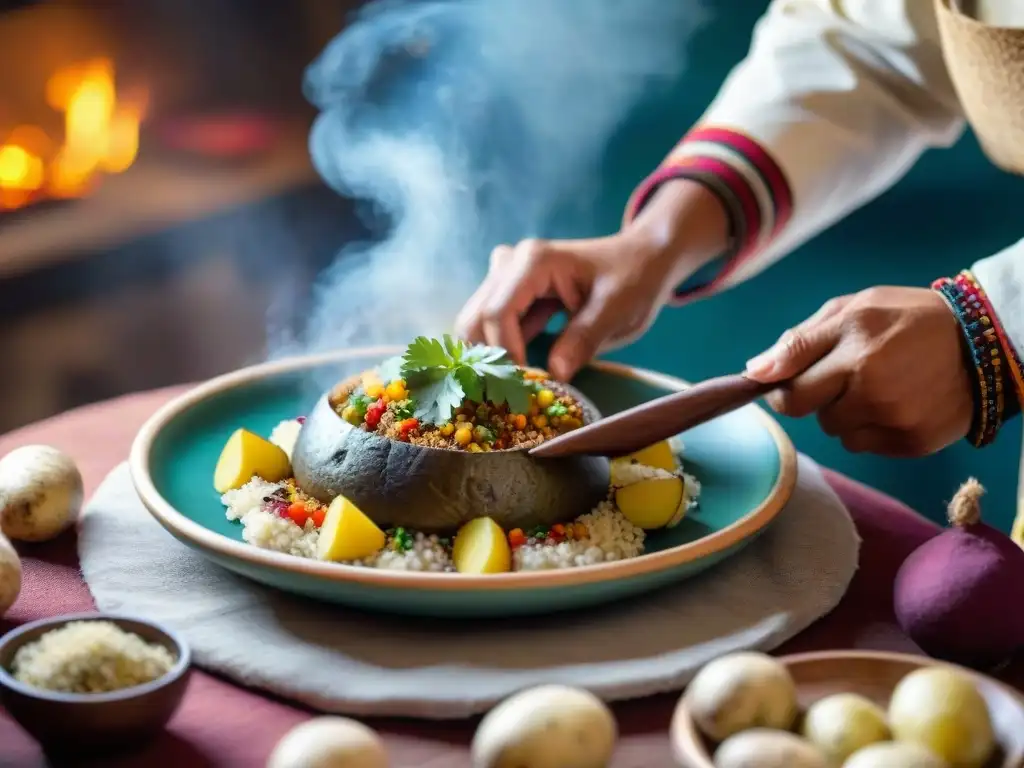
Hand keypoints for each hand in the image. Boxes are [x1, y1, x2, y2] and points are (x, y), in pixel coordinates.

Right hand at [454, 179, 728, 380]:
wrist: (642, 260)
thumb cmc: (634, 279)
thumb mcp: (617, 311)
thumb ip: (584, 339)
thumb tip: (553, 374)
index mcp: (534, 261)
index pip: (497, 313)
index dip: (505, 354)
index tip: (525, 387)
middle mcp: (510, 264)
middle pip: (475, 319)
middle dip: (487, 359)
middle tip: (509, 394)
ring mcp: (507, 279)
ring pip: (476, 325)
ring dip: (490, 358)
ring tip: (513, 389)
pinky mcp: (512, 296)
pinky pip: (492, 328)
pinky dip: (501, 353)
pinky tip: (519, 375)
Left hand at [744, 286, 972, 456]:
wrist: (983, 341)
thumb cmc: (906, 319)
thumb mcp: (852, 310)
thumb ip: (800, 341)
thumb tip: (754, 371)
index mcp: (853, 352)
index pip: (789, 394)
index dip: (781, 389)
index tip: (788, 381)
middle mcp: (872, 391)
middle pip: (811, 416)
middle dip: (816, 399)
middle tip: (842, 377)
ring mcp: (895, 421)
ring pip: (838, 433)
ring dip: (846, 414)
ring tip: (877, 386)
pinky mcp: (912, 443)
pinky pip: (865, 446)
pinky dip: (870, 429)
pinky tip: (894, 404)